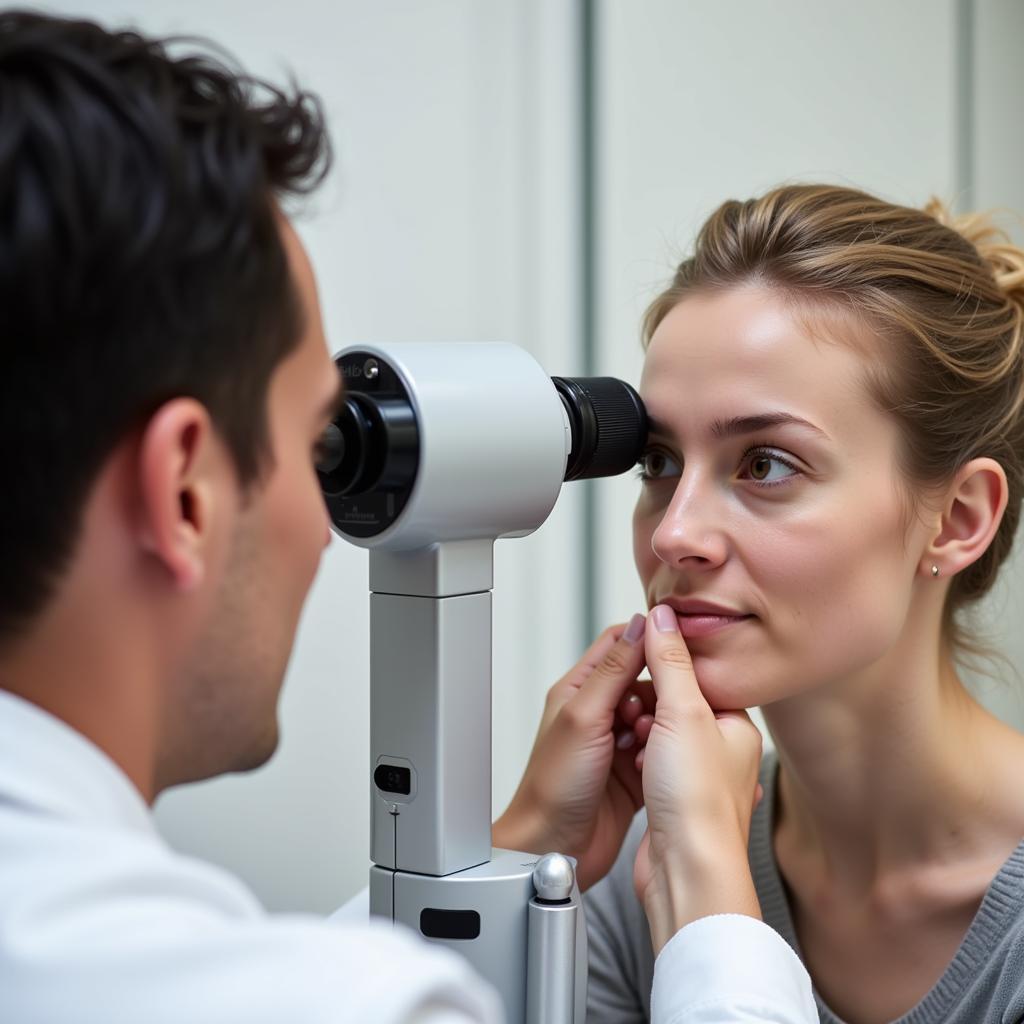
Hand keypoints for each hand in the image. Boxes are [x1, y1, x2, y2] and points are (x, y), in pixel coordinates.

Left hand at [493, 614, 652, 890]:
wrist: (554, 848)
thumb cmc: (554, 787)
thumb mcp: (584, 717)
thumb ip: (613, 671)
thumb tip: (640, 626)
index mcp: (580, 690)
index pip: (620, 644)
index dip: (649, 639)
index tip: (678, 643)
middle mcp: (599, 713)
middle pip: (645, 680)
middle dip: (662, 690)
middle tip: (670, 705)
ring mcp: (618, 743)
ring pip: (658, 716)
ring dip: (664, 725)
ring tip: (658, 741)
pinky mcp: (635, 772)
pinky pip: (662, 750)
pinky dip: (667, 753)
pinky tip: (665, 762)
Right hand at [633, 604, 763, 954]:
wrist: (687, 870)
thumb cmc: (696, 801)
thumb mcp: (683, 712)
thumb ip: (671, 659)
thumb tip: (662, 615)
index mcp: (738, 726)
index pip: (698, 676)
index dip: (664, 667)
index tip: (639, 664)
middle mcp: (723, 751)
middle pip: (674, 704)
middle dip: (647, 704)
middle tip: (634, 711)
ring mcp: (698, 777)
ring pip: (658, 734)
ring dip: (639, 733)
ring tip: (633, 740)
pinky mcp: (675, 800)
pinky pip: (649, 764)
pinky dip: (636, 760)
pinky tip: (631, 765)